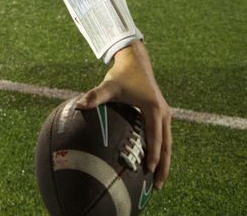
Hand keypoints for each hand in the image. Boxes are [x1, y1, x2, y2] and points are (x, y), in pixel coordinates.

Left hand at [75, 41, 171, 189]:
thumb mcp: (108, 86)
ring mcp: (164, 114)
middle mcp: (163, 113)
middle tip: (158, 186)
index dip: (153, 156)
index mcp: (154, 109)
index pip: (156, 138)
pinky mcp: (161, 114)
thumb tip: (78, 106)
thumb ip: (94, 96)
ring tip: (158, 180)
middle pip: (167, 146)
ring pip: (168, 142)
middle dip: (163, 166)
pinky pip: (164, 136)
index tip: (149, 172)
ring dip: (164, 161)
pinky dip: (161, 150)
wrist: (135, 61)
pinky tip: (153, 162)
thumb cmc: (121, 75)